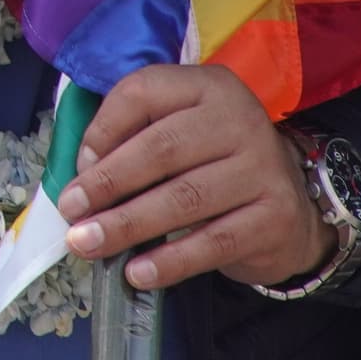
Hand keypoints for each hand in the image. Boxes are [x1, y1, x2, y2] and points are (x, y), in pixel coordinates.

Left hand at [57, 63, 332, 291]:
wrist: (289, 208)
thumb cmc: (213, 166)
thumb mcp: (179, 134)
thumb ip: (133, 139)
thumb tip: (85, 175)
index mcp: (208, 86)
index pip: (144, 92)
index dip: (102, 129)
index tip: (77, 169)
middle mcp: (240, 118)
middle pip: (161, 148)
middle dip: (108, 184)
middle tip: (71, 213)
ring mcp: (262, 167)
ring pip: (184, 198)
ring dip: (128, 225)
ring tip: (88, 244)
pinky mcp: (275, 216)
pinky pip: (214, 242)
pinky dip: (170, 261)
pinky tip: (138, 272)